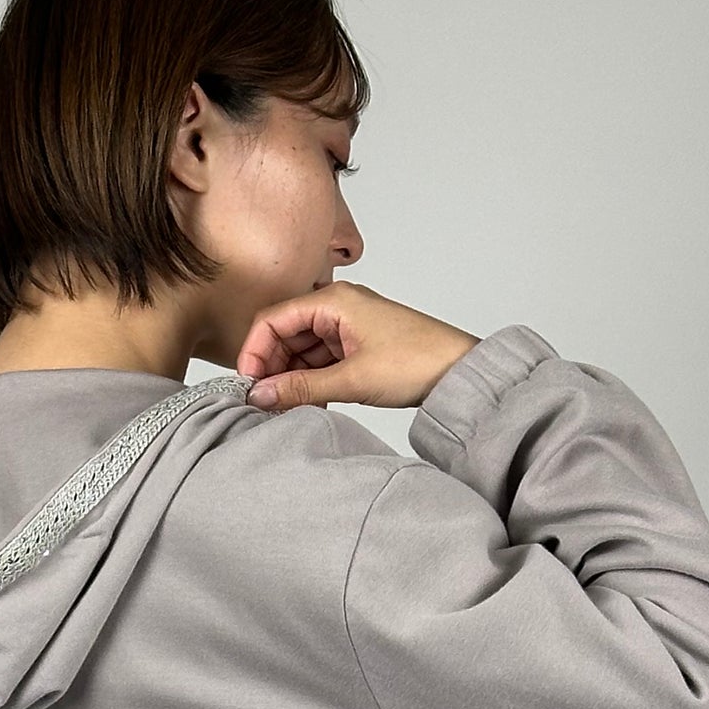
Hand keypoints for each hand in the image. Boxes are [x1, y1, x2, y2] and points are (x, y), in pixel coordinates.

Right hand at [236, 283, 481, 412]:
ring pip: (301, 350)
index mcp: (334, 302)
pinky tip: (309, 401)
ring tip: (288, 406)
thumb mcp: (352, 379)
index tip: (248, 384)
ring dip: (291, 377)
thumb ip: (301, 388)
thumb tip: (260, 395)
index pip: (273, 319)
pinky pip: (320, 360)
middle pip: (284, 334)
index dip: (254, 351)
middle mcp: (337, 308)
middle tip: (266, 401)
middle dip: (271, 367)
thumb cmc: (418, 362)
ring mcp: (347, 327)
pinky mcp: (357, 345)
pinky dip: (310, 380)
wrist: (461, 372)